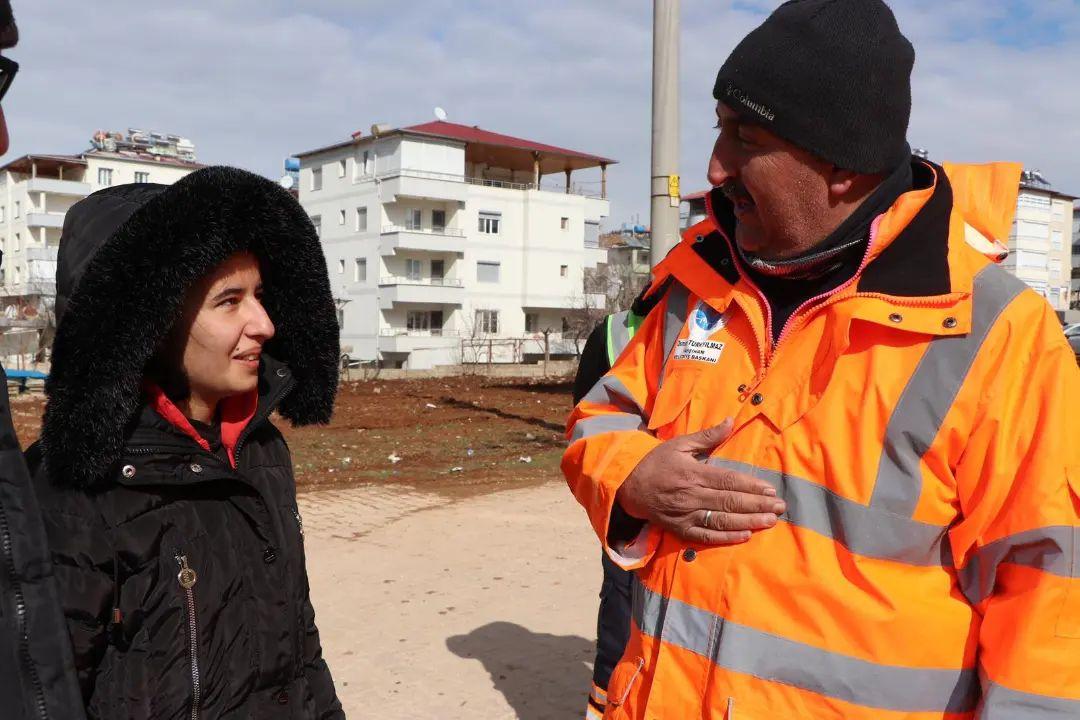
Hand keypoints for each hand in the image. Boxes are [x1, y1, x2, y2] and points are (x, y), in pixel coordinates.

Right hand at [616, 419, 784, 544]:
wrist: (627, 485)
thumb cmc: (656, 462)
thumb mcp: (679, 444)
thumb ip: (707, 436)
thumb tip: (731, 421)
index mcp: (692, 473)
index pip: (728, 481)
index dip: (751, 487)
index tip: (770, 490)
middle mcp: (691, 495)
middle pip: (730, 502)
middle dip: (757, 505)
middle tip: (780, 508)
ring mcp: (686, 514)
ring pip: (722, 520)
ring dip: (748, 522)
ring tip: (770, 521)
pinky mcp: (680, 529)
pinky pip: (706, 536)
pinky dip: (725, 537)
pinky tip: (744, 536)